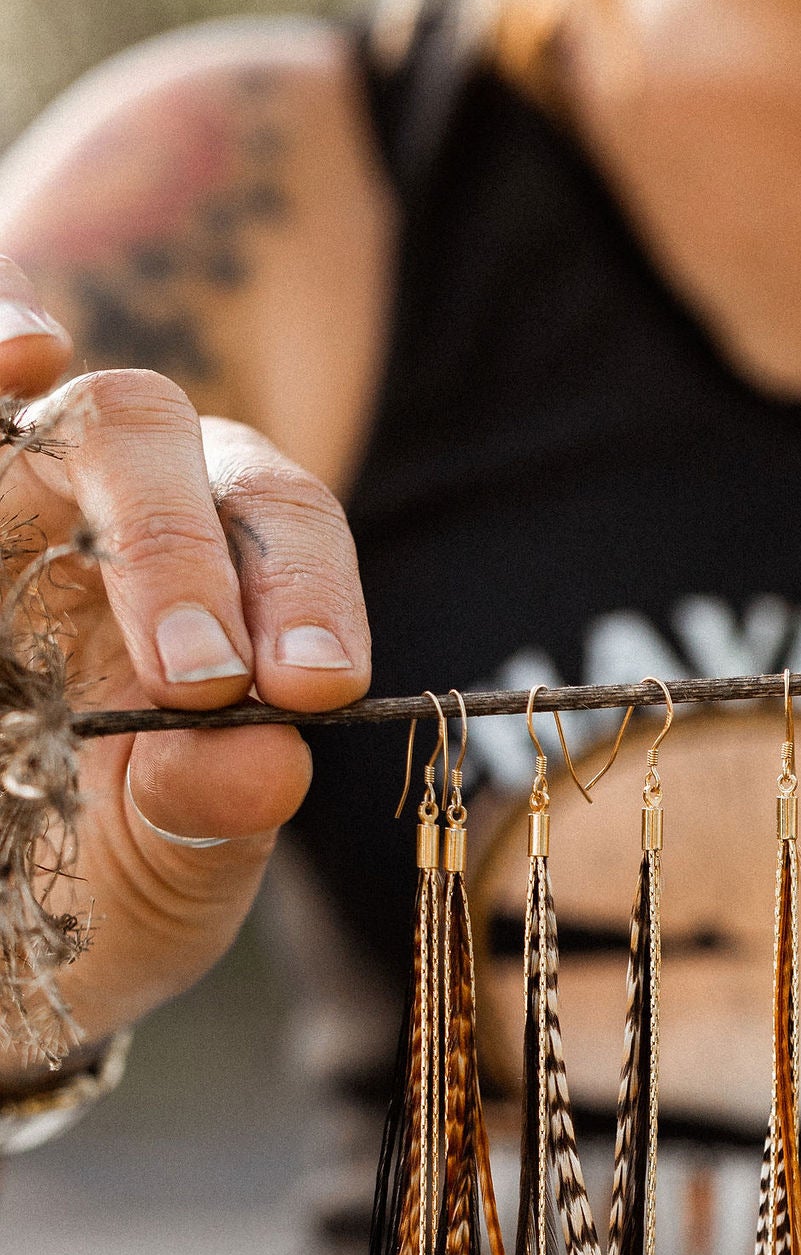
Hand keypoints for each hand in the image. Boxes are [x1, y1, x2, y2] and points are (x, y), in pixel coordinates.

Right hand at [0, 253, 369, 1065]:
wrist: (7, 903)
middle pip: (152, 435)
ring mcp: (17, 486)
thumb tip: (267, 759)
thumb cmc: (104, 858)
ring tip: (103, 520)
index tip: (316, 686)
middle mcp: (122, 489)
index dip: (306, 590)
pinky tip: (24, 351)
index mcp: (223, 558)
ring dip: (90, 475)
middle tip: (200, 681)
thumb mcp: (164, 861)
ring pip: (66, 417)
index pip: (280, 522)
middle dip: (181, 551)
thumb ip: (213, 809)